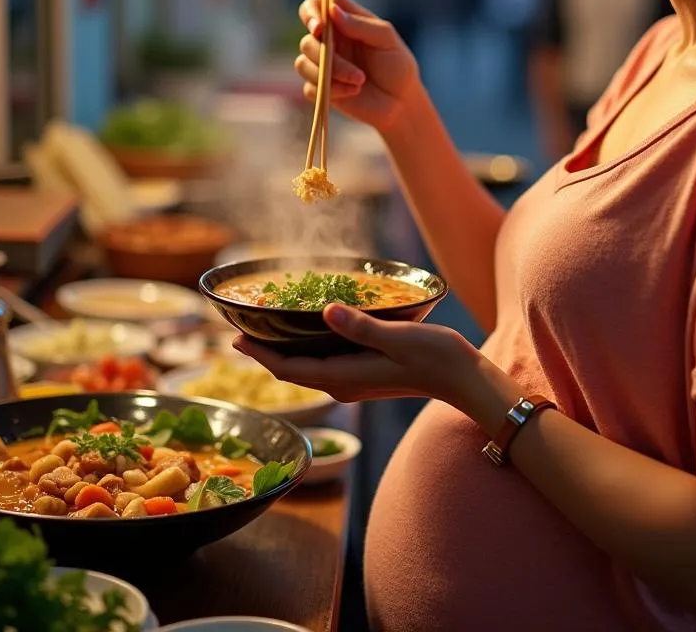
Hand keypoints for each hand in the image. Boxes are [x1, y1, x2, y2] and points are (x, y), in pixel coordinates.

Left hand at [233, 305, 485, 410]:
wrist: (462, 378)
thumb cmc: (434, 357)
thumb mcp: (397, 337)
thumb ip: (360, 327)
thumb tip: (327, 311)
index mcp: (343, 376)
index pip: (288, 369)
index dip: (258, 354)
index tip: (234, 339)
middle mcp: (343, 384)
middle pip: (291, 371)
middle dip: (264, 354)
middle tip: (241, 331)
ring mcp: (354, 382)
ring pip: (306, 369)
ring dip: (284, 353)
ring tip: (266, 331)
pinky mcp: (365, 375)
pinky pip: (323, 365)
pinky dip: (306, 351)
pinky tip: (308, 333)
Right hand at [296, 0, 419, 131]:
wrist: (401, 101)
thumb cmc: (397, 65)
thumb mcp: (386, 39)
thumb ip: (361, 24)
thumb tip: (332, 10)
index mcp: (344, 21)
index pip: (316, 4)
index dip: (311, 11)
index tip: (319, 26)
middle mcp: (329, 40)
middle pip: (307, 40)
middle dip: (327, 56)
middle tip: (357, 71)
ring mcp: (323, 65)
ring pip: (303, 64)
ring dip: (332, 74)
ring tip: (360, 81)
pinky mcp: (321, 88)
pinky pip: (309, 87)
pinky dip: (332, 90)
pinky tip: (353, 92)